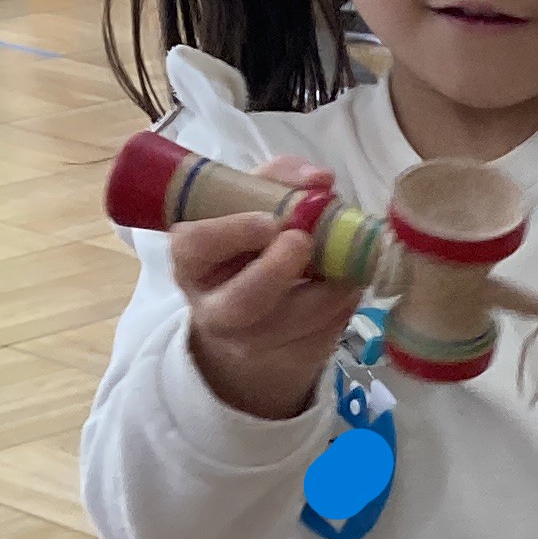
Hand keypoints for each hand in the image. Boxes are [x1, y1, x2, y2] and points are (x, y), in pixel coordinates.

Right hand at [171, 156, 356, 420]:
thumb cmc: (250, 246)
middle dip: (279, 270)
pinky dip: (344, 303)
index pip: (196, 246)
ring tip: (344, 259)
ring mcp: (251, 342)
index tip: (271, 221)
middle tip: (305, 242)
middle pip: (243, 302)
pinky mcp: (291, 358)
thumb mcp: (250, 205)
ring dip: (330, 286)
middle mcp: (214, 308)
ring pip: (295, 323)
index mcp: (193, 262)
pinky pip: (325, 333)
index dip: (234, 232)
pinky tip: (344, 283)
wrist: (255, 313)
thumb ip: (279, 180)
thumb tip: (321, 180)